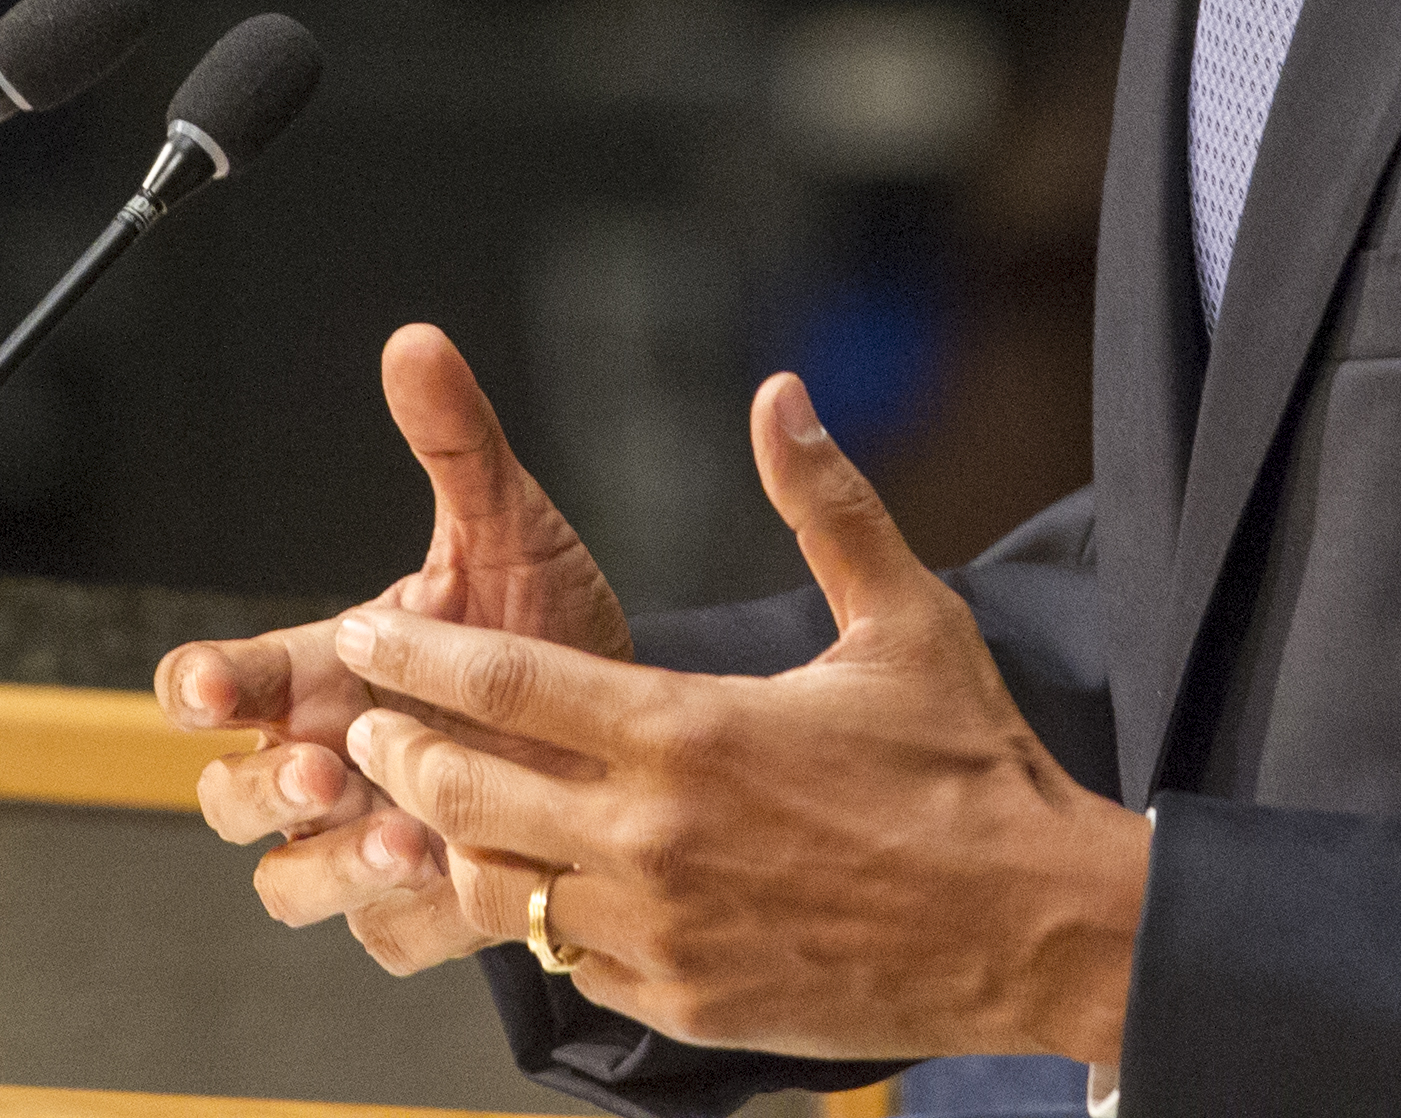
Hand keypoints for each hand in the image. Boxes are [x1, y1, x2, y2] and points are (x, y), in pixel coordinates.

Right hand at [159, 323, 629, 972]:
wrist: (630, 735)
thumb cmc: (543, 634)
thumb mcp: (509, 532)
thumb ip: (457, 445)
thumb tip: (417, 342)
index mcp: (320, 673)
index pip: (214, 683)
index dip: (197, 685)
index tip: (205, 685)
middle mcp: (325, 764)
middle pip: (227, 795)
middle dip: (261, 784)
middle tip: (322, 766)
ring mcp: (364, 842)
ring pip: (290, 880)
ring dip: (336, 863)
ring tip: (412, 837)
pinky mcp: (422, 911)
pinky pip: (386, 937)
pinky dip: (414, 916)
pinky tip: (466, 884)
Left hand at [337, 373, 1148, 1066]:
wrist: (1036, 929)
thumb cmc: (974, 769)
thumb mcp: (908, 619)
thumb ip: (826, 504)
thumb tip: (781, 395)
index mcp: (690, 730)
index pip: (504, 681)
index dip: (415, 655)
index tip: (364, 633)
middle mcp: (655, 837)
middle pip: (461, 793)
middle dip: (400, 752)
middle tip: (369, 723)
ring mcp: (661, 933)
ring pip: (495, 890)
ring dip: (451, 844)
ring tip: (434, 805)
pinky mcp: (681, 1005)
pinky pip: (563, 965)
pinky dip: (533, 921)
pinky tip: (536, 884)